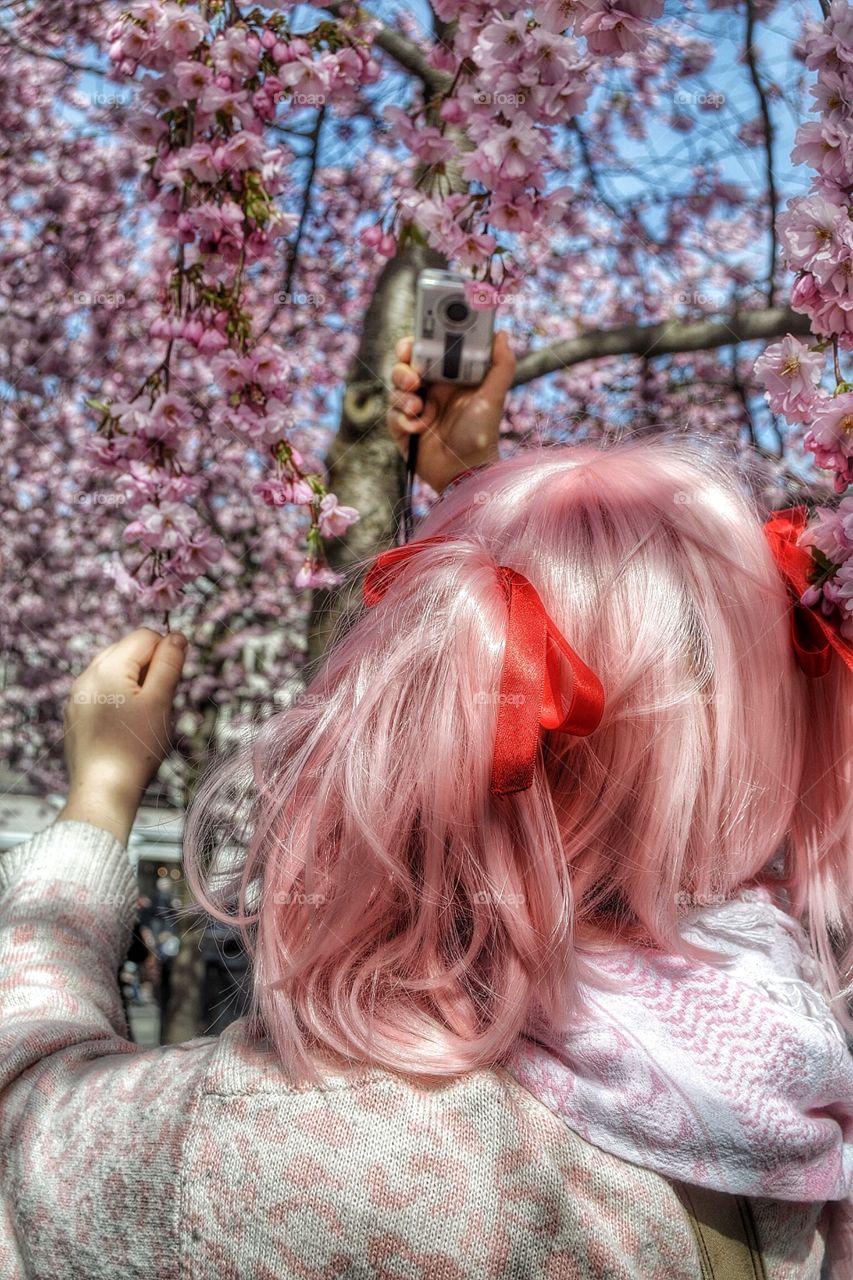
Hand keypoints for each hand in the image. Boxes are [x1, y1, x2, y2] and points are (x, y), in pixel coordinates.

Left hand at [56, 628, 187, 844]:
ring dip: (134, 682)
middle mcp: (86, 675)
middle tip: (160, 701)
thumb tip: (177, 636)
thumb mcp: (160, 702)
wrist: (103, 790)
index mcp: (108, 667)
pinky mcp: (75, 714)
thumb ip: (169, 664)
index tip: (173, 682)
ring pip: (114, 671)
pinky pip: (101, 691)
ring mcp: (77, 696)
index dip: (167, 652)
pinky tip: (125, 725)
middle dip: (149, 667)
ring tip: (143, 715)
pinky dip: (118, 698)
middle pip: (127, 650)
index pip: (145, 636)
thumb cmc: (135, 748)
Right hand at [387, 330, 515, 493]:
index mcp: (448, 378)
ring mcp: (414, 410)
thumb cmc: (482, 435)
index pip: (425, 352)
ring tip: (417, 406)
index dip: (415, 344)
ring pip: (394, 389)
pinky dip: (402, 419)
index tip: (413, 343)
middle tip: (412, 378)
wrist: (465, 472)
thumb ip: (501, 365)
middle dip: (402, 368)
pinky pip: (392, 415)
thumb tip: (502, 334)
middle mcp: (429, 391)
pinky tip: (417, 428)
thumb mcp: (493, 397)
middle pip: (404, 367)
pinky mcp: (403, 429)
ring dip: (402, 395)